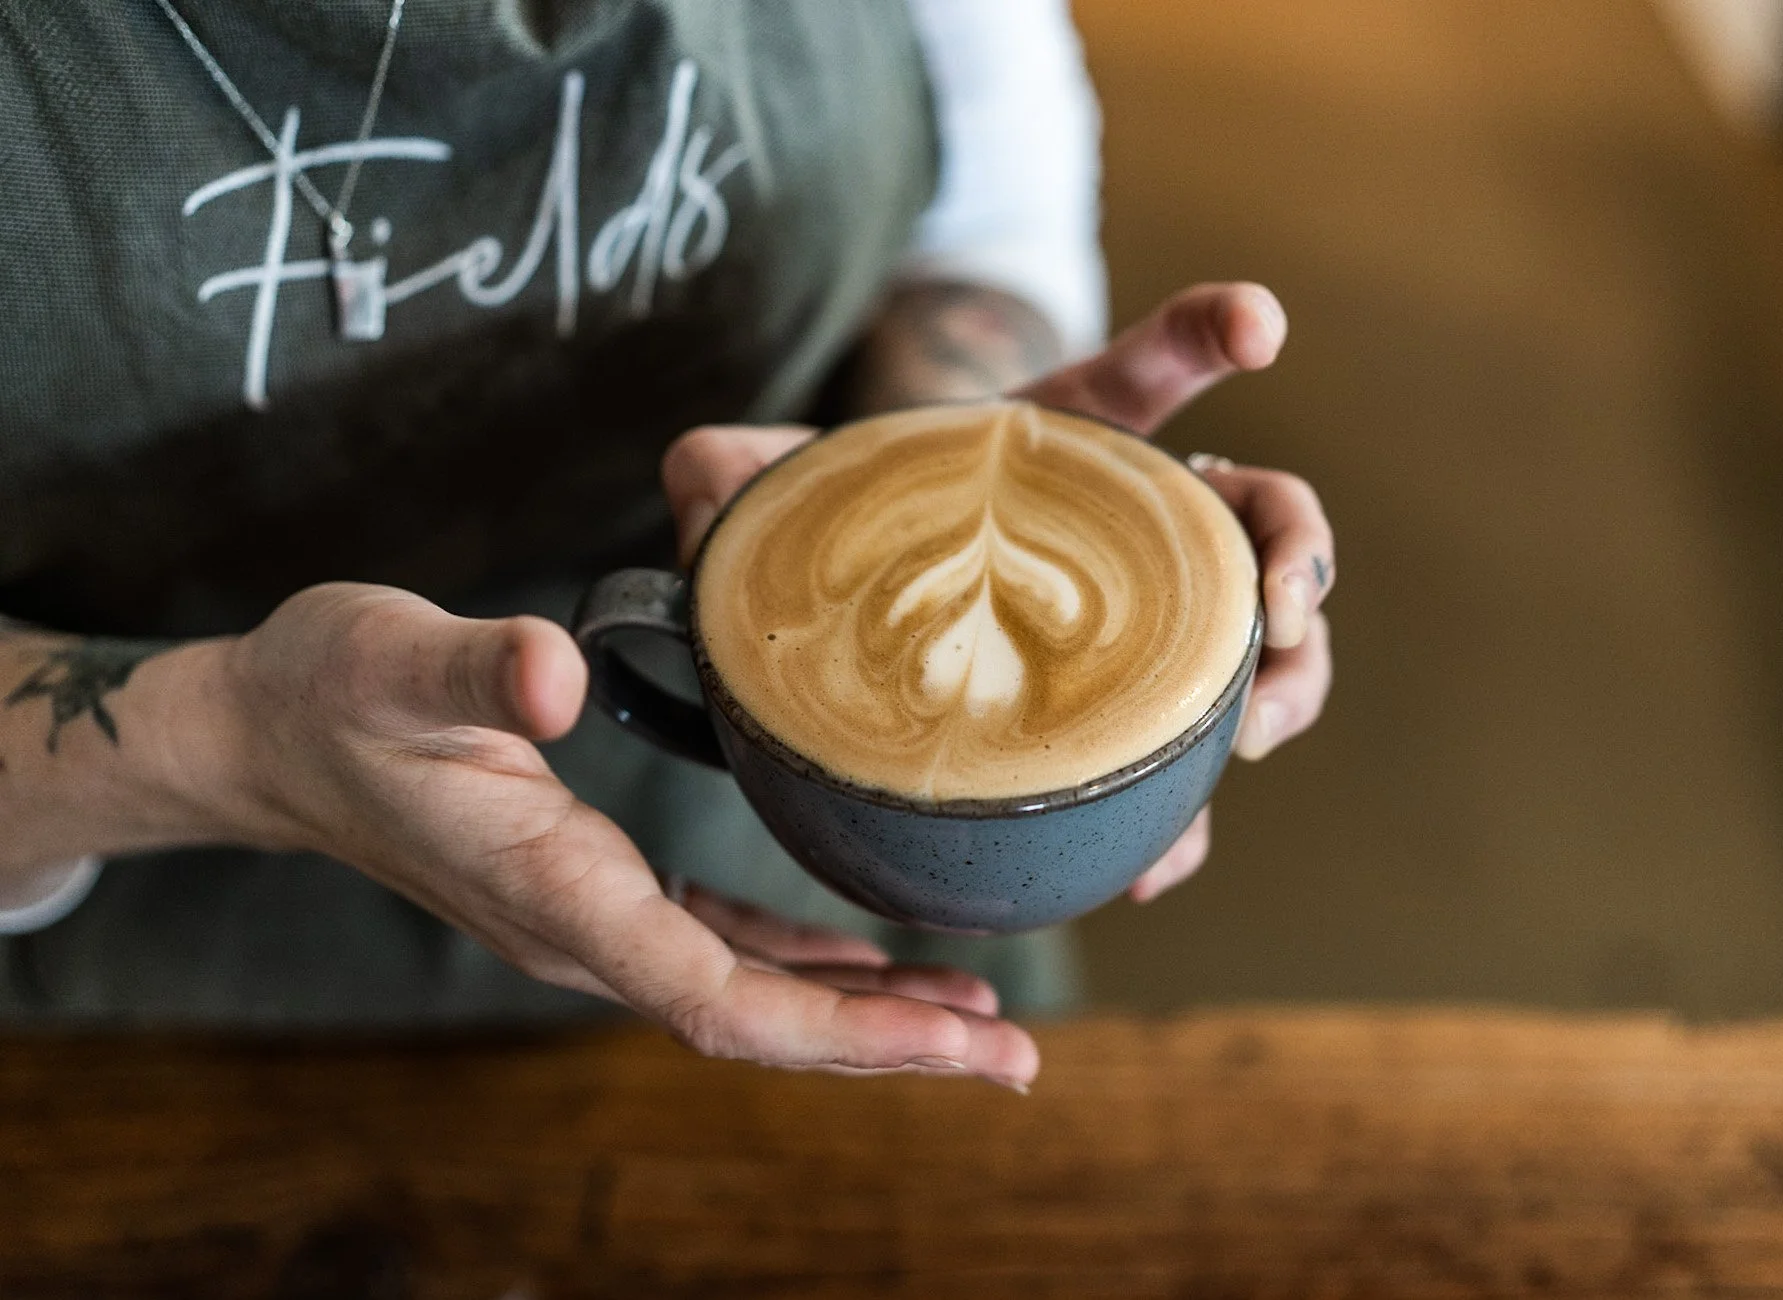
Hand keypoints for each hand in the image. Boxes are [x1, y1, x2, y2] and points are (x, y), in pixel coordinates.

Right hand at [215, 583, 1037, 1088]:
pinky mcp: (596, 886)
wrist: (268, 730)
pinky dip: (803, 968)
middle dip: (890, 1045)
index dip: (843, 1033)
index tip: (956, 1040)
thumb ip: (476, 672)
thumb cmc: (328, 691)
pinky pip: (723, 950)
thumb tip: (554, 674)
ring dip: (863, 1015)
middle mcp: (587, 929)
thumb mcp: (390, 659)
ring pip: (752, 995)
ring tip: (975, 1017)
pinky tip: (863, 965)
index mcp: (560, 893)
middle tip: (1016, 1051)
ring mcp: (593, 918)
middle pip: (762, 1022)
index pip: (721, 1001)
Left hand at [664, 283, 1333, 905]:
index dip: (1209, 332)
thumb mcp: (782, 494)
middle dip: (1299, 556)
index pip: (1144, 374)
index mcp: (1067, 453)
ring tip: (1244, 739)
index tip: (1261, 323)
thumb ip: (730, 476)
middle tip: (1277, 611)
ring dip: (1286, 692)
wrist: (860, 627)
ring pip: (1266, 654)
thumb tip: (703, 500)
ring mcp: (1146, 641)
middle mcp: (1135, 540)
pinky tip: (1154, 868)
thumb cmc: (845, 543)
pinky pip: (1188, 779)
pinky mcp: (1124, 737)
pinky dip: (1190, 825)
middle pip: (1263, 518)